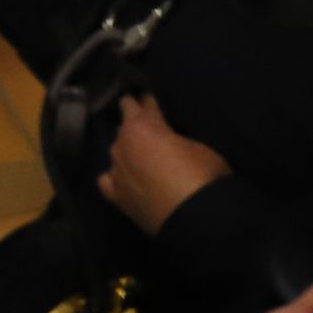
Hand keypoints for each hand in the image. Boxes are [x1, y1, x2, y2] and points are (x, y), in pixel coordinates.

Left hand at [99, 96, 231, 234]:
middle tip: (144, 114)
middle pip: (125, 119)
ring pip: (116, 148)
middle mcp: (122, 142)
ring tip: (141, 150)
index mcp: (142, 125)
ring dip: (128, 146)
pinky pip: (108, 179)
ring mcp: (115, 168)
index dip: (151, 98)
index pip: (145, 102)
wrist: (196, 218)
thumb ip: (178, 135)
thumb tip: (173, 136)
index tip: (153, 94)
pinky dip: (116, 176)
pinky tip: (123, 177)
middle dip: (133, 114)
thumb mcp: (200, 145)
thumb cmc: (204, 175)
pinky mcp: (115, 194)